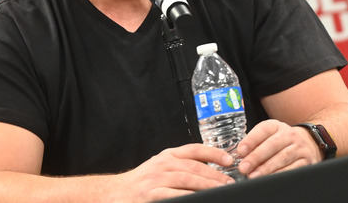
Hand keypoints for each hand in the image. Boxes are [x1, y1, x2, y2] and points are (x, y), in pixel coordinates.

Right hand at [110, 143, 234, 201]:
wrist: (117, 193)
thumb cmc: (143, 182)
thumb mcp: (161, 167)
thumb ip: (181, 166)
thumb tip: (210, 172)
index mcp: (167, 155)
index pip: (194, 149)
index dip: (213, 153)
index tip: (229, 160)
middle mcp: (162, 164)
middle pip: (194, 166)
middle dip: (215, 175)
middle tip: (230, 183)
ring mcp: (156, 179)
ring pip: (187, 179)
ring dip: (207, 185)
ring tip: (221, 190)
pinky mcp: (152, 194)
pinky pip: (175, 194)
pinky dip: (190, 196)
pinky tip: (200, 199)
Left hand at [235, 119, 320, 178]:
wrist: (306, 144)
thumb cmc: (279, 141)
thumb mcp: (267, 136)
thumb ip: (254, 143)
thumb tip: (239, 155)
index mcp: (276, 126)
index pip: (263, 130)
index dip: (251, 140)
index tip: (240, 151)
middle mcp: (289, 134)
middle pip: (272, 145)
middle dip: (256, 157)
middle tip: (244, 167)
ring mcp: (299, 148)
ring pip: (282, 158)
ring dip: (266, 168)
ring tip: (253, 175)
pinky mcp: (306, 161)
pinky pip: (293, 169)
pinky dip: (280, 174)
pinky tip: (269, 179)